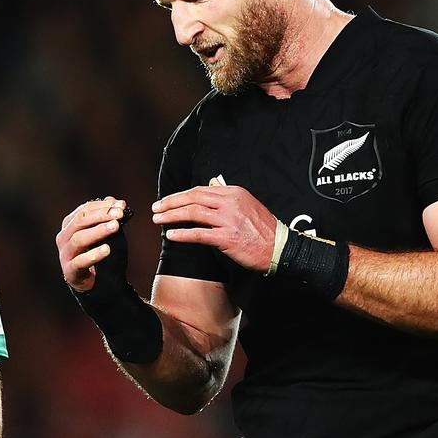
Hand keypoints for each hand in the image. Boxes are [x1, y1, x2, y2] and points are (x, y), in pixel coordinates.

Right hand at [56, 197, 127, 290]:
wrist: (98, 286)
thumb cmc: (101, 256)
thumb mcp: (106, 235)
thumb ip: (109, 219)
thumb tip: (116, 201)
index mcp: (70, 225)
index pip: (85, 210)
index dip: (103, 206)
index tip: (122, 205)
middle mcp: (64, 237)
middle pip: (80, 221)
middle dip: (101, 216)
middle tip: (119, 214)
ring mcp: (65, 254)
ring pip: (79, 239)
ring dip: (98, 231)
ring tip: (115, 227)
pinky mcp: (70, 271)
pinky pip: (80, 261)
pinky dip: (93, 255)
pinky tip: (107, 249)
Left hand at [152, 185, 276, 272]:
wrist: (280, 247)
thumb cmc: (264, 230)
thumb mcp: (247, 205)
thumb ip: (227, 199)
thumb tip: (209, 192)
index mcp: (234, 193)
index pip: (201, 190)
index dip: (181, 195)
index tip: (168, 200)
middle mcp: (230, 203)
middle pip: (193, 198)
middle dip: (171, 202)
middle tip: (156, 208)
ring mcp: (228, 220)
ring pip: (193, 213)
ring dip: (172, 216)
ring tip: (158, 220)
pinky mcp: (227, 237)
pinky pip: (199, 234)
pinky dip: (182, 234)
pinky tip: (171, 235)